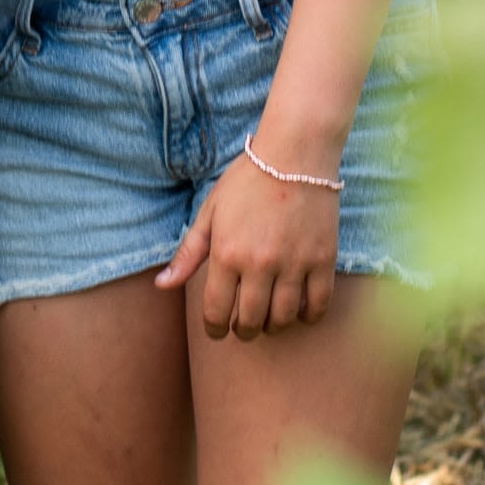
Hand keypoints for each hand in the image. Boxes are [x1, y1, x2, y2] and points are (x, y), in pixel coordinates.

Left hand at [158, 145, 341, 339]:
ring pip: (284, 318)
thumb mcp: (210, 212)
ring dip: (273, 326)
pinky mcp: (324, 260)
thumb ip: (188, 252)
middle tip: (242, 327)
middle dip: (242, 331)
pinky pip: (319, 305)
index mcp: (227, 253)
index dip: (213, 329)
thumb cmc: (247, 180)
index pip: (216, 311)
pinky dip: (309, 316)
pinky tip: (300, 311)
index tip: (216, 331)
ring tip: (268, 319)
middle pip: (250, 321)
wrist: (295, 153)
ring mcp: (294, 263)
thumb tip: (161, 285)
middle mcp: (259, 264)